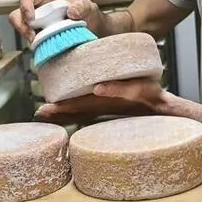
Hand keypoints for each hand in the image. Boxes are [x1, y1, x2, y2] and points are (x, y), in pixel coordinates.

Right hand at [9, 0, 104, 43]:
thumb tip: (72, 12)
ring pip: (20, 28)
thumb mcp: (86, 5)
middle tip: (31, 36)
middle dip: (20, 25)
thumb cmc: (85, 11)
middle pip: (16, 14)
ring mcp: (36, 24)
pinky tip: (45, 47)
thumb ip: (81, 5)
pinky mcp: (39, 36)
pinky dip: (36, 45)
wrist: (91, 27)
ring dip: (26, 37)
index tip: (32, 18)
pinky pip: (31, 41)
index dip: (25, 5)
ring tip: (37, 43)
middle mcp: (36, 9)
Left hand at [34, 78, 166, 125]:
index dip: (60, 109)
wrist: (163, 108)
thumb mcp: (139, 89)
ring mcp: (104, 109)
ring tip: (44, 113)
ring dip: (62, 114)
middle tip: (38, 113)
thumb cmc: (152, 97)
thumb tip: (98, 88)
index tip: (43, 110)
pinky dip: (74, 111)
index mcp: (104, 103)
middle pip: (74, 112)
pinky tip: (65, 110)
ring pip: (79, 112)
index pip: (77, 107)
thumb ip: (119, 89)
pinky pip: (86, 111)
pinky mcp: (108, 106)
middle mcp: (101, 108)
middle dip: (56, 113)